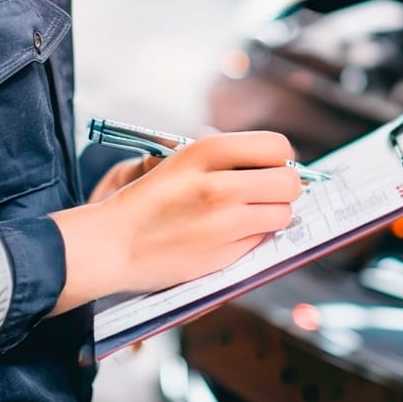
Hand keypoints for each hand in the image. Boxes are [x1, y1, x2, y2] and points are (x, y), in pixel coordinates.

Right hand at [49, 131, 302, 313]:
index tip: (270, 166)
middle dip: (284, 188)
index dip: (280, 158)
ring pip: (283, 214)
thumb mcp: (182, 161)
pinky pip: (262, 240)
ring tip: (247, 215)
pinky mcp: (223, 255)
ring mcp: (223, 223)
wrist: (113, 243)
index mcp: (205, 152)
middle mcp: (218, 185)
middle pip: (289, 182)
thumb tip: (279, 163)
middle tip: (266, 193)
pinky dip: (254, 237)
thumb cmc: (147, 200)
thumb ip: (226, 158)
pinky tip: (228, 234)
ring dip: (273, 215)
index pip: (276, 146)